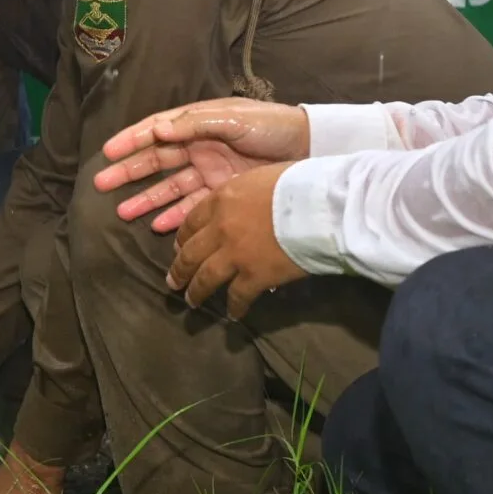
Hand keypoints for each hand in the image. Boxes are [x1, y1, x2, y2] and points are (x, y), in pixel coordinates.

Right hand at [93, 98, 310, 233]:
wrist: (310, 147)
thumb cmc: (271, 126)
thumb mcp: (233, 119)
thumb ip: (194, 124)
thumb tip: (156, 129)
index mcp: (197, 124)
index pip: (156, 132)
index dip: (131, 141)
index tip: (107, 152)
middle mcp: (198, 148)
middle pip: (156, 161)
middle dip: (129, 172)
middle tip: (101, 184)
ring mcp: (210, 172)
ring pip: (170, 188)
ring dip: (147, 199)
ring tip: (122, 212)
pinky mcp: (224, 195)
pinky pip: (193, 207)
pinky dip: (175, 217)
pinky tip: (157, 227)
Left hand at [168, 161, 306, 319]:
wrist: (319, 205)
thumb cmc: (298, 183)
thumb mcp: (260, 177)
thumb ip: (243, 193)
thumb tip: (243, 204)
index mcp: (221, 199)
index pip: (191, 221)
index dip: (181, 238)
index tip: (178, 248)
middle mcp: (220, 228)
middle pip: (190, 252)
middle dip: (179, 269)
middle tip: (173, 281)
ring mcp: (235, 254)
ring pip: (205, 277)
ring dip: (196, 291)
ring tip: (190, 301)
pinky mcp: (254, 276)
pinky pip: (237, 296)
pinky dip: (234, 308)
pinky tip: (233, 316)